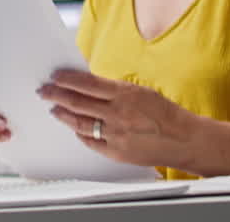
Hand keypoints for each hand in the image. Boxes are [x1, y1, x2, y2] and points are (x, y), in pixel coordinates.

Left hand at [39, 69, 195, 168]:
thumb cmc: (164, 113)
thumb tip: (86, 84)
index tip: (55, 76)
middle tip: (43, 91)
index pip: (87, 83)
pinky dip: (80, 133)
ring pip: (80, 123)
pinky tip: (73, 127)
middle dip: (56, 95)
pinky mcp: (117, 152)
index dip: (67, 79)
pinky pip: (91, 141)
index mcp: (125, 94)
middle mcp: (118, 114)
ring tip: (54, 109)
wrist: (185, 140)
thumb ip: (113, 90)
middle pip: (77, 102)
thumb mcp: (140, 92)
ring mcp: (116, 135)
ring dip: (63, 115)